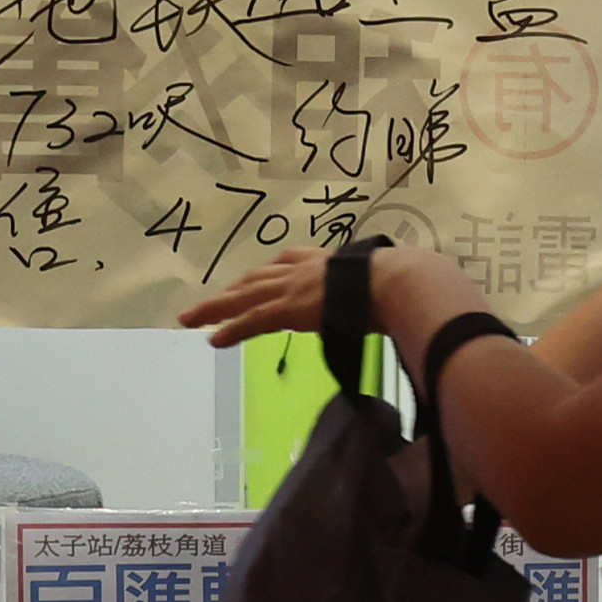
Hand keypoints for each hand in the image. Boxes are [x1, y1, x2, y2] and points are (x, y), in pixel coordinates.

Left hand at [180, 244, 493, 355]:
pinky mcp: (289, 308)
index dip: (269, 272)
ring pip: (244, 297)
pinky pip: (251, 320)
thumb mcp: (391, 288)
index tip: (255, 279)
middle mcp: (306, 269)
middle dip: (233, 288)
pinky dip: (230, 328)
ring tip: (190, 319)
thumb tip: (411, 309)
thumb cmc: (406, 287)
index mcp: (330, 262)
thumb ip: (388, 300)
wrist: (401, 282)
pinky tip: (212, 339)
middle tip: (210, 301)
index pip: (290, 261)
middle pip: (258, 277)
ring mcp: (294, 287)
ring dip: (216, 308)